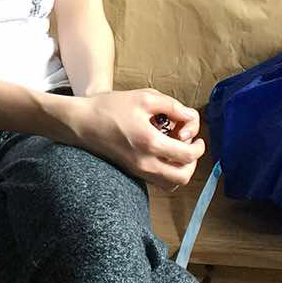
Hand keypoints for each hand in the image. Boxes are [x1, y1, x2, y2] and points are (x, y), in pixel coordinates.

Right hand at [69, 90, 203, 192]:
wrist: (82, 122)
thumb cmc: (111, 107)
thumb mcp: (144, 97)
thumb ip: (172, 106)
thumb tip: (190, 117)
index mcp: (150, 143)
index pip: (187, 156)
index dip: (199, 146)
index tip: (196, 136)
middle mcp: (146, 163)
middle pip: (183, 177)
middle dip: (193, 162)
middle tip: (188, 145)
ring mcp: (138, 171)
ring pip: (171, 184)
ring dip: (180, 169)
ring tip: (175, 150)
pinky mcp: (132, 173)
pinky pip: (159, 182)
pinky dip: (167, 172)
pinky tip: (161, 153)